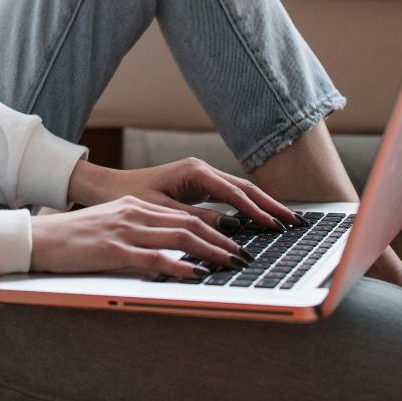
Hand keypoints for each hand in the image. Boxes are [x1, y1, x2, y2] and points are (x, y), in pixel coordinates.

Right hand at [28, 195, 251, 277]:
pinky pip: (154, 258)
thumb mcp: (108, 228)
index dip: (213, 228)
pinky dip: (180, 265)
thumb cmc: (70, 239)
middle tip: (243, 255)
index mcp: (134, 206)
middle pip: (188, 224)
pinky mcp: (113, 251)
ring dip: (210, 252)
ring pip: (179, 237)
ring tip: (231, 264)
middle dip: (221, 240)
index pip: (183, 215)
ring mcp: (124, 231)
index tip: (233, 241)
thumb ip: (136, 234)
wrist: (37, 239)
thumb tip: (165, 252)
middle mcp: (134, 213)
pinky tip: (197, 274)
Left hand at [69, 156, 302, 230]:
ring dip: (262, 207)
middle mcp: (201, 170)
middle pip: (245, 189)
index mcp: (194, 171)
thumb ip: (195, 220)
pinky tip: (260, 222)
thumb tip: (230, 229)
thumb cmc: (128, 197)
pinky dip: (247, 209)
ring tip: (286, 223)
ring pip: (240, 193)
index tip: (275, 226)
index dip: (256, 211)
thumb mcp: (162, 211)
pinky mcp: (198, 188)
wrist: (106, 188)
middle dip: (271, 206)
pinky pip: (229, 198)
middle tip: (295, 223)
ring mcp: (201, 178)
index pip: (235, 193)